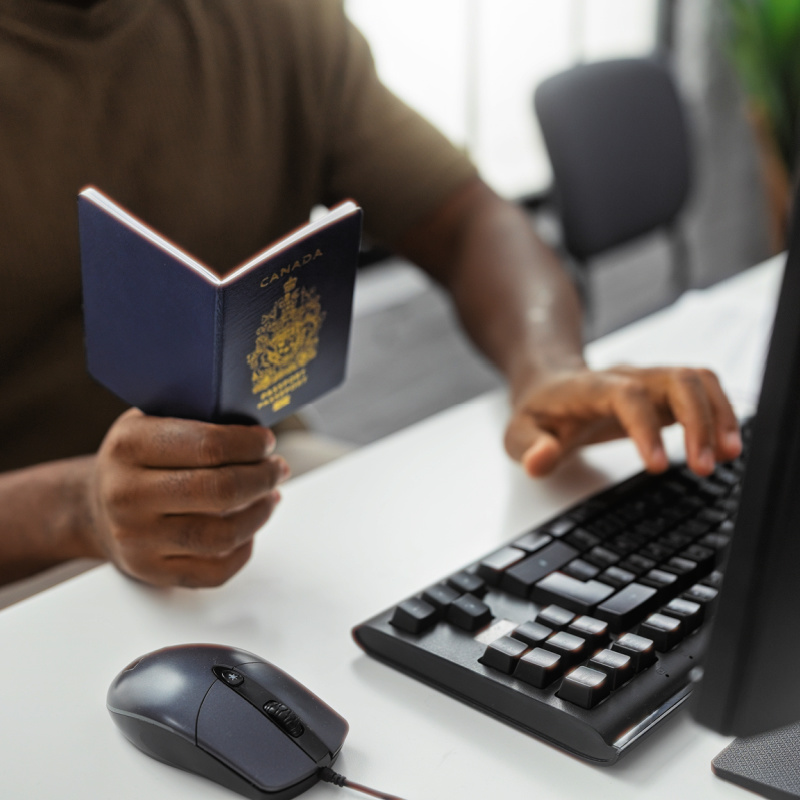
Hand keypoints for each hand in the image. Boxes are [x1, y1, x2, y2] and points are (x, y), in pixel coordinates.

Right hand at [85, 409, 287, 586]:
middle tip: (277, 468)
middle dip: (262, 477)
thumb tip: (258, 430)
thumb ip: (196, 419)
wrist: (93, 506)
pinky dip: (244, 549)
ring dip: (260, 512)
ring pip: (223, 534)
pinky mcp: (151, 571)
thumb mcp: (150, 421)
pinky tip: (250, 528)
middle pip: (221, 491)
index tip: (266, 441)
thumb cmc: (136, 460)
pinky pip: (214, 571)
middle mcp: (128, 495)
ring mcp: (138, 539)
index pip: (208, 445)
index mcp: (130, 446)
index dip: (250, 444)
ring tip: (270, 495)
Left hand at [504, 365, 741, 477]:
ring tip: (729, 456)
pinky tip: (727, 446)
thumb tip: (540, 460)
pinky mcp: (663, 392)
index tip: (658, 466)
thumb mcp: (517, 434)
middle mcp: (626, 377)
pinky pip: (703, 392)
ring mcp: (648, 381)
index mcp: (589, 387)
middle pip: (676, 379)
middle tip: (705, 466)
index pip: (626, 395)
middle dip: (698, 420)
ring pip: (697, 380)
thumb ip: (528, 448)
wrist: (549, 383)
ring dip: (719, 415)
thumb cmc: (539, 411)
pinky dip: (721, 415)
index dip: (646, 427)